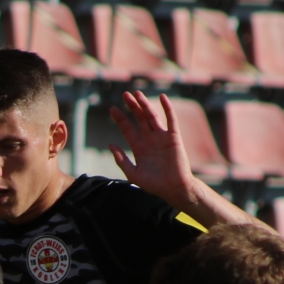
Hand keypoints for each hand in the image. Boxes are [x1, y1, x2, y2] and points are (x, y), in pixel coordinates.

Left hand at [107, 90, 195, 210]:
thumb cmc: (154, 184)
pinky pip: (171, 120)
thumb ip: (121, 160)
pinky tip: (162, 98)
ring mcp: (162, 137)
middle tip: (124, 94)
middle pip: (139, 118)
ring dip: (145, 105)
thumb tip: (110, 145)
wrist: (173, 189)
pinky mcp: (174, 137)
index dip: (120, 119)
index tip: (112, 109)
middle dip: (132, 106)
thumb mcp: (133, 174)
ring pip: (152, 116)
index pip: (128, 129)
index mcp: (139, 147)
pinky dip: (167, 108)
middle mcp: (149, 139)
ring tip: (137, 94)